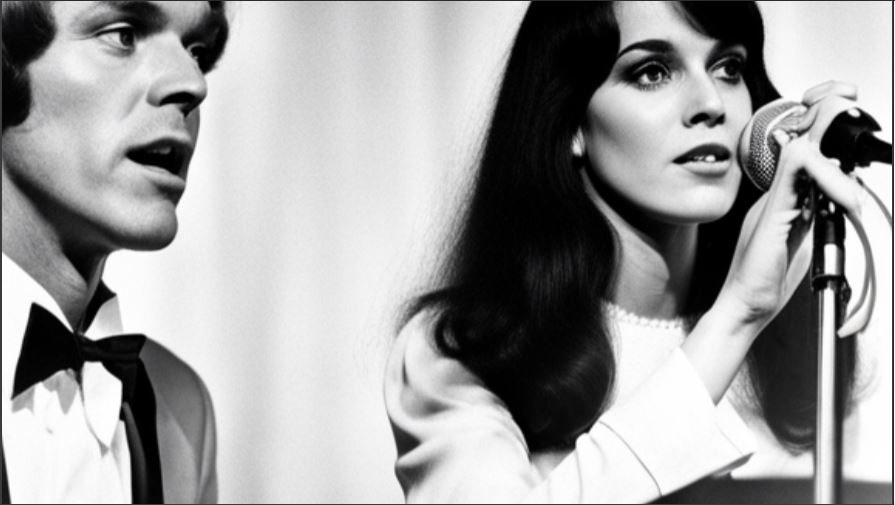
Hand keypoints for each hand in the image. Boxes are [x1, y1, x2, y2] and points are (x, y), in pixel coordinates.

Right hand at [717, 81, 864, 331]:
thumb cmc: (768, 280)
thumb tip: (830, 184)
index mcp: (783, 196)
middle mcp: (775, 192)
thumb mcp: (802, 237)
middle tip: (846, 100)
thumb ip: (812, 208)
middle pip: (802, 136)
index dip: (821, 119)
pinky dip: (824, 174)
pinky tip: (840, 189)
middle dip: (829, 111)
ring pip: (803, 149)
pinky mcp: (772, 214)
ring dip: (831, 137)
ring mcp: (772, 201)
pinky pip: (796, 177)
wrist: (744, 306)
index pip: (803, 144)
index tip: (839, 103)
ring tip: (850, 144)